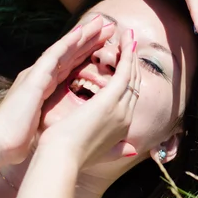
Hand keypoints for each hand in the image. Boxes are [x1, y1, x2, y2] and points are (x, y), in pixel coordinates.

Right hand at [0, 16, 113, 165]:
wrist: (0, 143)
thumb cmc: (21, 139)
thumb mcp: (48, 123)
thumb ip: (65, 118)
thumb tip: (83, 124)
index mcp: (48, 86)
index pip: (74, 65)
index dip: (90, 53)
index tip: (110, 45)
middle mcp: (43, 76)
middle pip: (72, 53)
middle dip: (91, 39)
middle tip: (111, 26)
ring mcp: (37, 74)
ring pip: (65, 49)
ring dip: (83, 34)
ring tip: (100, 21)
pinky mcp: (34, 77)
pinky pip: (53, 55)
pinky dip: (67, 43)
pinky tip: (81, 33)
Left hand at [37, 29, 139, 168]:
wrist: (62, 160)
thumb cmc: (72, 157)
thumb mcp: (100, 152)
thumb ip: (118, 149)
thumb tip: (135, 150)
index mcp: (122, 127)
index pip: (129, 97)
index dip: (128, 78)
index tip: (125, 64)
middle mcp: (127, 116)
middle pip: (135, 84)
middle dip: (132, 63)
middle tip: (129, 43)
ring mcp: (121, 108)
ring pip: (131, 75)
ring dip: (131, 55)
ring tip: (128, 37)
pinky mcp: (111, 100)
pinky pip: (124, 72)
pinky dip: (126, 56)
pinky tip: (125, 42)